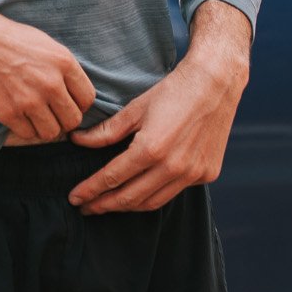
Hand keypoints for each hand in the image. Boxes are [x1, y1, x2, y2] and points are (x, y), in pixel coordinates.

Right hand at [0, 0, 95, 143]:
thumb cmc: (5, 37)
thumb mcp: (43, 43)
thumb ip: (62, 67)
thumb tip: (73, 90)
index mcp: (63, 62)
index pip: (87, 99)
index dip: (78, 104)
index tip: (67, 103)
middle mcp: (50, 83)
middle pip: (72, 120)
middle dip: (63, 119)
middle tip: (51, 113)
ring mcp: (29, 100)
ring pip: (52, 133)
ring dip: (45, 127)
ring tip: (35, 116)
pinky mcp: (8, 113)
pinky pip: (29, 135)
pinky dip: (25, 129)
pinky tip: (18, 116)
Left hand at [67, 0, 250, 213]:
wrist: (216, 83)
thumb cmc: (173, 91)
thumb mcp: (135, 108)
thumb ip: (106, 131)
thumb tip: (77, 141)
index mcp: (151, 149)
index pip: (112, 178)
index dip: (90, 190)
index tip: (75, 198)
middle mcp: (173, 167)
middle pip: (130, 198)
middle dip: (104, 205)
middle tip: (86, 208)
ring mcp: (192, 174)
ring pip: (153, 202)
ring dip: (128, 207)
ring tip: (109, 205)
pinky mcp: (206, 174)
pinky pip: (174, 192)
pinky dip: (154, 195)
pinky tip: (140, 192)